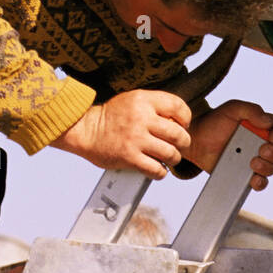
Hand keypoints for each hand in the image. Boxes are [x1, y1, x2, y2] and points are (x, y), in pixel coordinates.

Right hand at [50, 89, 192, 179]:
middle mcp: (141, 118)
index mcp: (144, 100)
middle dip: (183, 142)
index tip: (183, 125)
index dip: (186, 118)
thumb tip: (178, 119)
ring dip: (174, 158)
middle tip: (180, 145)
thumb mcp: (133, 100)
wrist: (86, 130)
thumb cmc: (111, 116)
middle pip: (178, 133)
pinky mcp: (129, 157)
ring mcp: (135, 139)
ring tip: (170, 158)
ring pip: (170, 153)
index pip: (178, 106)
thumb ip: (154, 105)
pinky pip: (156, 169)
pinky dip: (161, 172)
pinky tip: (158, 168)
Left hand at [182, 100, 272, 191]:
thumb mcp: (233, 109)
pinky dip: (260, 183)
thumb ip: (252, 111)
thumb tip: (268, 123)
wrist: (196, 140)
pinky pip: (260, 183)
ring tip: (252, 163)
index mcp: (263, 126)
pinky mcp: (245, 175)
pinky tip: (253, 179)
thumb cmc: (215, 121)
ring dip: (267, 168)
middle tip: (261, 151)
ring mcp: (255, 160)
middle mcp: (262, 144)